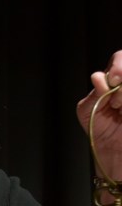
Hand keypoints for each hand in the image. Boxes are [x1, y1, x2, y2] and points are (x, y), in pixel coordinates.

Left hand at [76, 50, 121, 178]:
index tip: (113, 80)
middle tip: (116, 92)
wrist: (111, 148)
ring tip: (117, 108)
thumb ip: (92, 93)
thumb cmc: (98, 126)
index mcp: (113, 77)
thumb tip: (99, 78)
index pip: (120, 58)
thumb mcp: (86, 109)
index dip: (118, 65)